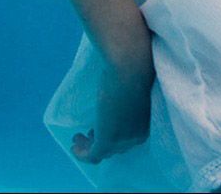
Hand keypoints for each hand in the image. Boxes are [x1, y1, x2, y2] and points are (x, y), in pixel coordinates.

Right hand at [71, 46, 155, 164]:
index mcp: (146, 121)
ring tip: (77, 137)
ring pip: (103, 152)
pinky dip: (82, 153)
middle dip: (101, 139)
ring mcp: (122, 140)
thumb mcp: (133, 82)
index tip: (100, 126)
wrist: (131, 65)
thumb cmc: (133, 64)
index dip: (113, 133)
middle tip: (88, 132)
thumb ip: (128, 90)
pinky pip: (93, 155)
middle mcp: (136, 136)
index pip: (128, 137)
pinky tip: (74, 146)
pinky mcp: (107, 140)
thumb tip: (119, 83)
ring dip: (88, 147)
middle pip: (116, 147)